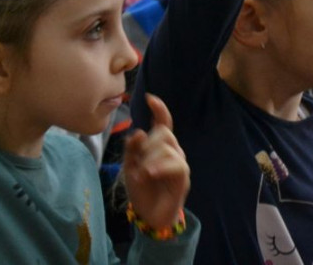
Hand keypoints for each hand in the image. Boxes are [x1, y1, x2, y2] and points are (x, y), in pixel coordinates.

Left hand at [123, 95, 188, 230]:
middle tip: (138, 167)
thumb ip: (132, 148)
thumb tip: (139, 131)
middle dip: (146, 147)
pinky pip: (175, 163)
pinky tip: (149, 173)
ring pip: (166, 147)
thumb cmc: (141, 189)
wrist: (149, 215)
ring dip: (149, 161)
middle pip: (162, 133)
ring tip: (142, 176)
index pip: (163, 122)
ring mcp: (179, 162)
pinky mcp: (183, 176)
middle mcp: (172, 150)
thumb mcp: (129, 167)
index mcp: (159, 146)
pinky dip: (160, 167)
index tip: (149, 98)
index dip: (159, 109)